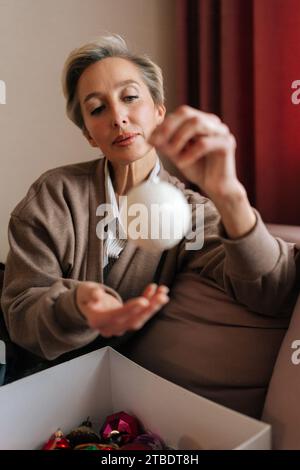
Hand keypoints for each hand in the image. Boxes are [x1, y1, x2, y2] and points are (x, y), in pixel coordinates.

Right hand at [76, 282, 168, 336]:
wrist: (87, 305)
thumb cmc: (86, 296)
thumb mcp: (85, 291)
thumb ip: (91, 293)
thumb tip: (97, 295)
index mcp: (98, 320)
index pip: (116, 316)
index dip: (131, 309)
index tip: (143, 301)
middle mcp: (110, 327)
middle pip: (132, 320)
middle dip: (149, 309)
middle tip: (161, 297)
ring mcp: (120, 326)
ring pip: (139, 319)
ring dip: (153, 306)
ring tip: (164, 293)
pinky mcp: (127, 321)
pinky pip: (140, 314)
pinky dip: (149, 302)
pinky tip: (154, 289)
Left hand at [149, 105, 255, 238]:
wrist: (217, 188)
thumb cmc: (198, 170)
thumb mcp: (177, 155)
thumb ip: (167, 144)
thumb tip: (151, 136)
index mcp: (202, 121)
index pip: (180, 114)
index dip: (163, 125)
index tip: (150, 139)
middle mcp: (213, 122)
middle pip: (187, 113)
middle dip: (169, 127)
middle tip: (157, 142)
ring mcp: (221, 131)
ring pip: (196, 123)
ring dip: (179, 138)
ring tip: (172, 154)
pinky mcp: (227, 144)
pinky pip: (204, 143)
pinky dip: (190, 153)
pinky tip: (182, 163)